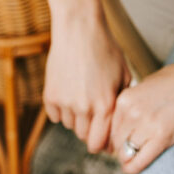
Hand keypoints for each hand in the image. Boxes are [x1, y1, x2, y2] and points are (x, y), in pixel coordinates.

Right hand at [44, 13, 130, 153]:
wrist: (79, 29)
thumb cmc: (105, 49)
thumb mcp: (123, 73)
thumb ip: (122, 100)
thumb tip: (121, 122)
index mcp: (106, 104)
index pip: (100, 142)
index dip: (102, 144)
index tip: (103, 138)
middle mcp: (85, 107)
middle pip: (83, 136)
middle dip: (89, 130)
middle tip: (93, 115)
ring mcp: (65, 102)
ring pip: (70, 125)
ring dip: (76, 117)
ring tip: (83, 95)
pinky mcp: (50, 95)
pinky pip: (55, 115)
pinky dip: (62, 109)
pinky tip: (70, 91)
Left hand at [109, 63, 173, 173]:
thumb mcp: (146, 86)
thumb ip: (132, 104)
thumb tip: (122, 125)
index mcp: (125, 98)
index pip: (110, 127)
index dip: (117, 136)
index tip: (124, 140)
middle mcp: (131, 111)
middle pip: (116, 142)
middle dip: (122, 148)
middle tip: (131, 150)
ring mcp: (146, 124)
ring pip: (125, 154)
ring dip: (128, 158)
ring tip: (135, 158)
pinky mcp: (162, 137)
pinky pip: (138, 162)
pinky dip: (133, 168)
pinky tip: (133, 167)